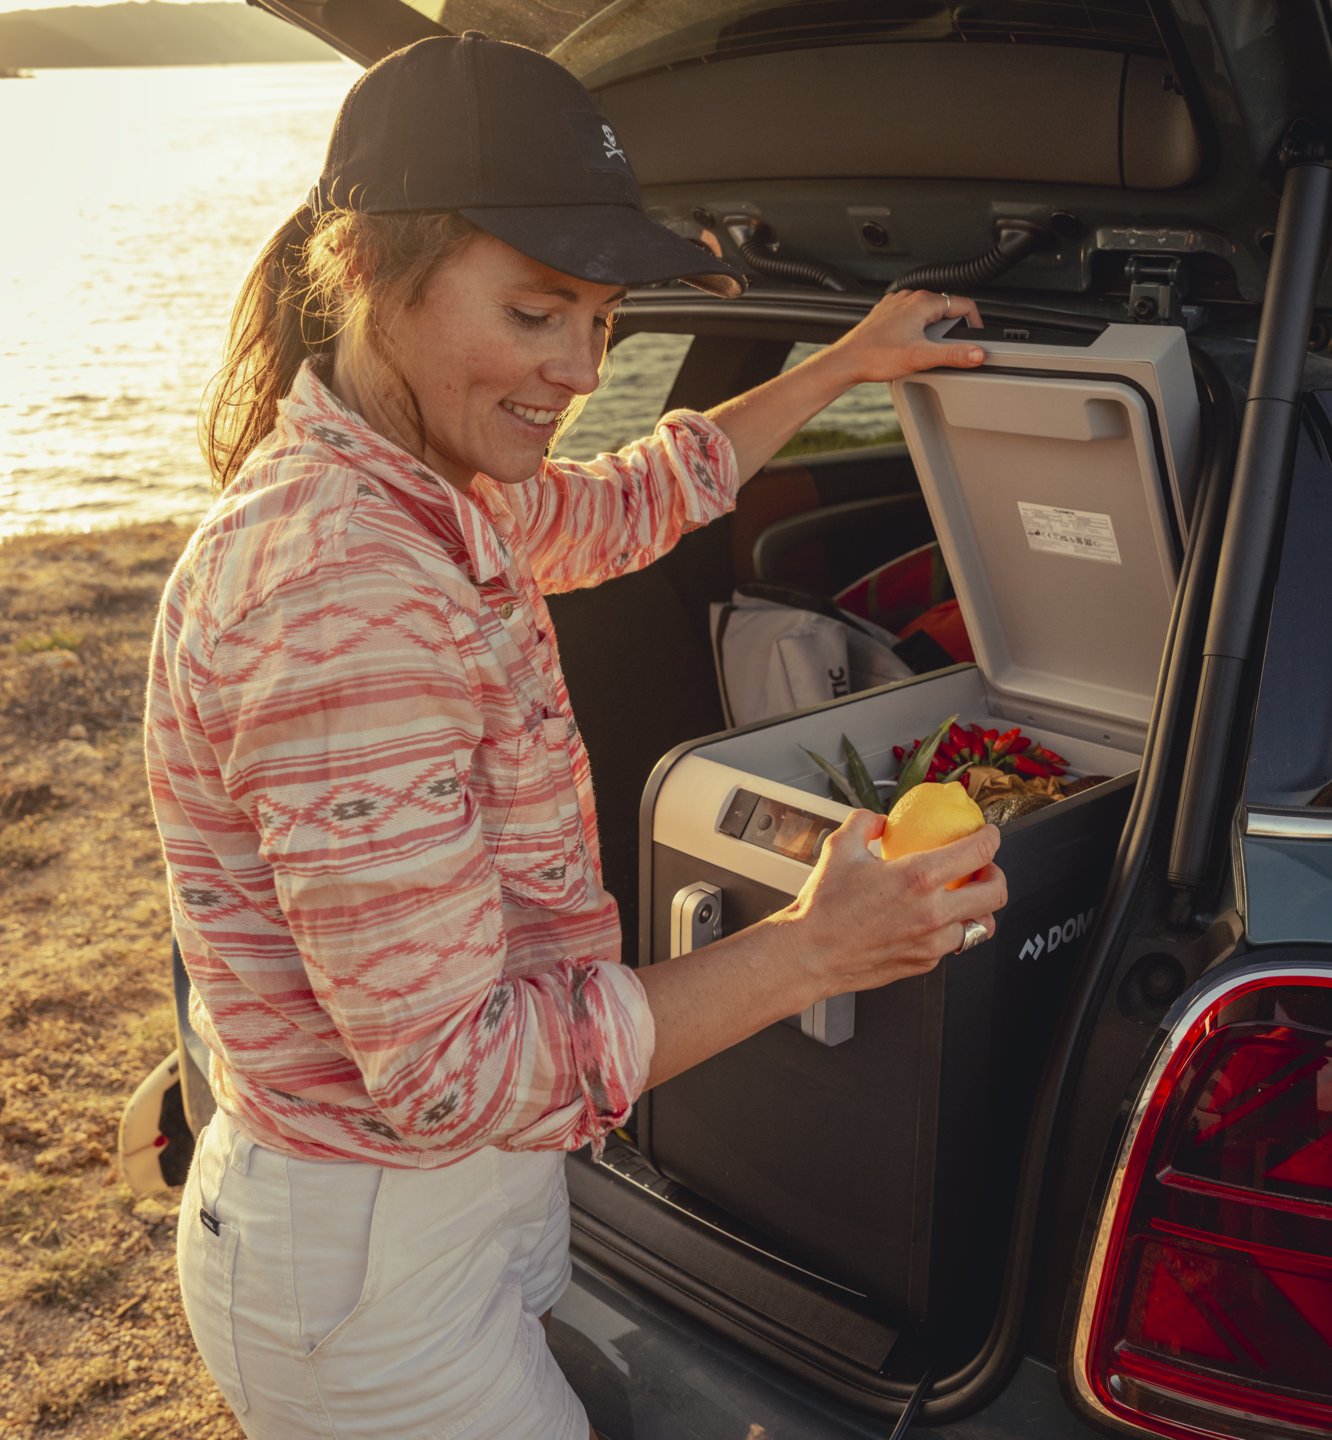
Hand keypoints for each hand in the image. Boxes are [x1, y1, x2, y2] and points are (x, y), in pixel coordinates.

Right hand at [783, 809, 1005, 997]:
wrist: (808, 954)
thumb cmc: (822, 907)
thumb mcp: (840, 848)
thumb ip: (864, 823)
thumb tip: (879, 820)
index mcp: (918, 878)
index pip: (978, 852)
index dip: (991, 838)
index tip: (988, 835)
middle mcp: (933, 912)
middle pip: (995, 893)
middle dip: (997, 875)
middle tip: (984, 868)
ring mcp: (932, 942)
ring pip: (981, 926)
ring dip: (978, 909)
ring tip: (964, 898)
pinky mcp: (924, 964)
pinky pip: (952, 945)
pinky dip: (950, 930)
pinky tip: (933, 921)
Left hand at [829, 288, 984, 386]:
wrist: (847, 361)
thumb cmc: (875, 357)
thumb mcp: (921, 357)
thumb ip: (953, 355)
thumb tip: (977, 353)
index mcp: (922, 302)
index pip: (963, 304)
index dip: (975, 322)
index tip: (977, 337)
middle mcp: (909, 298)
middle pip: (946, 308)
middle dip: (954, 328)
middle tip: (950, 349)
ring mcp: (896, 305)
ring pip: (928, 312)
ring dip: (935, 328)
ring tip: (928, 349)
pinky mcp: (886, 314)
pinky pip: (911, 316)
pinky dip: (918, 328)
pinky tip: (911, 344)